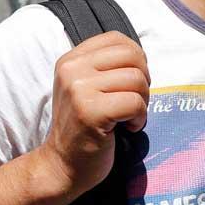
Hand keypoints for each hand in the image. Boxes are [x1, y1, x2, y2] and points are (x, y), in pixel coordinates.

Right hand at [39, 31, 149, 195]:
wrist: (62, 166)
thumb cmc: (83, 127)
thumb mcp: (85, 88)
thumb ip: (106, 67)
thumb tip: (141, 55)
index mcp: (70, 60)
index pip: (117, 39)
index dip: (136, 59)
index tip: (130, 83)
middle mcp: (71, 70)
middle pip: (132, 56)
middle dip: (143, 80)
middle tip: (133, 101)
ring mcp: (78, 90)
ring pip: (137, 80)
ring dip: (142, 102)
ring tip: (128, 117)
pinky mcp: (90, 111)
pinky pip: (135, 103)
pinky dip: (140, 119)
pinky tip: (127, 128)